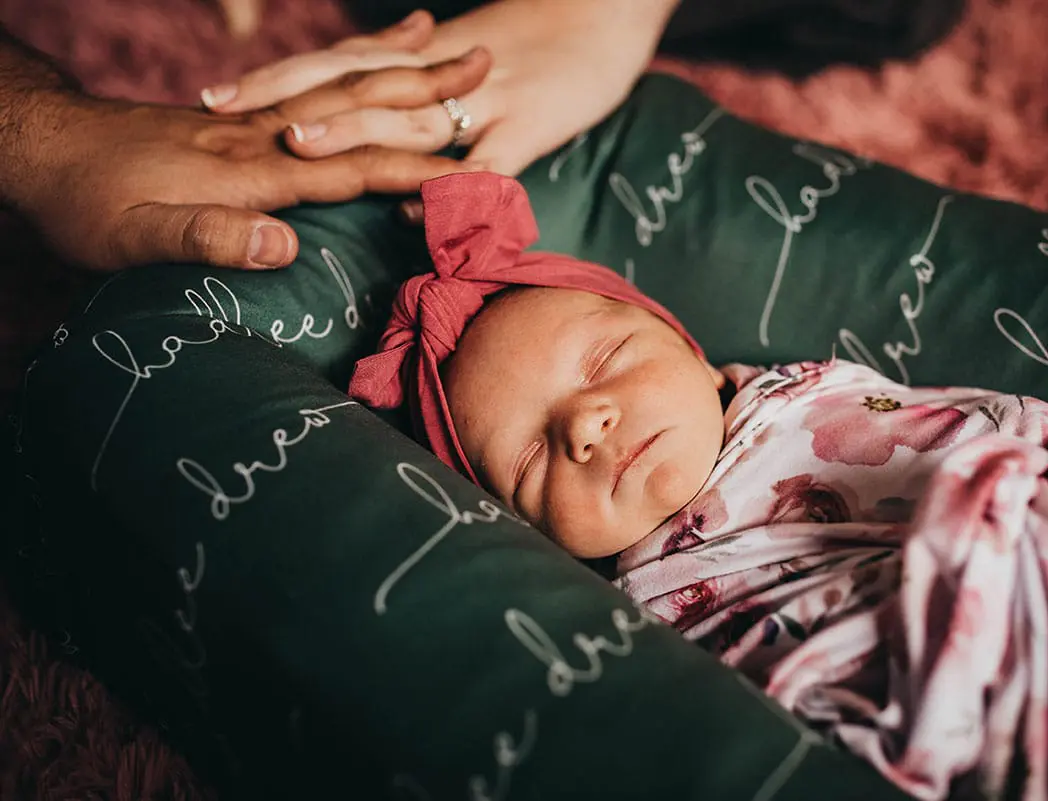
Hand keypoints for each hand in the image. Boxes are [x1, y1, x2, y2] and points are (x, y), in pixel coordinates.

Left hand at [7, 30, 487, 270]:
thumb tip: (283, 243)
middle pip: (359, 107)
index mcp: (249, 170)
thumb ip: (207, 236)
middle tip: (484, 63)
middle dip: (425, 89)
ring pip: (341, 86)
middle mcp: (262, 135)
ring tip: (449, 44)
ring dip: (399, 67)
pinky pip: (313, 88)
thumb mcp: (133, 234)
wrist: (41, 146)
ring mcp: (252, 121)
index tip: (474, 171)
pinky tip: (370, 66)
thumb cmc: (84, 201)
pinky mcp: (239, 120)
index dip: (414, 170)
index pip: (349, 166)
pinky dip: (354, 70)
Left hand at [204, 1, 679, 176]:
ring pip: (410, 112)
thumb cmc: (546, 40)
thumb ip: (427, 89)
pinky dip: (452, 186)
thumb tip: (390, 140)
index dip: (280, 78)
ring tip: (300, 143)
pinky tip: (416, 209)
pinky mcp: (533, 124)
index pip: (340, 64)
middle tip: (222, 111)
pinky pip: (489, 163)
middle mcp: (441, 73)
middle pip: (356, 79)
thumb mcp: (475, 58)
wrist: (613, 9)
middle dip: (288, 93)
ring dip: (356, 126)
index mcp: (422, 56)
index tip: (217, 97)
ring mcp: (486, 98)